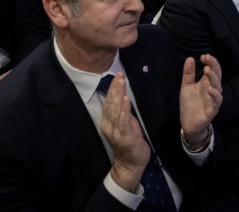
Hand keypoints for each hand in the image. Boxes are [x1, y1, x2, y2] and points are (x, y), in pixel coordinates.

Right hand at [100, 73, 150, 192]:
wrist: (130, 164)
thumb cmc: (129, 143)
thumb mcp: (126, 124)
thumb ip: (123, 112)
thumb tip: (124, 97)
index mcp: (108, 121)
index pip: (108, 102)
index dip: (112, 89)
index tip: (117, 76)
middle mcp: (108, 125)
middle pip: (110, 103)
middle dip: (115, 88)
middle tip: (119, 74)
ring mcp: (115, 132)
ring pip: (116, 110)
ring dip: (118, 94)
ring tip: (121, 82)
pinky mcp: (124, 137)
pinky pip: (123, 121)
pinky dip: (124, 109)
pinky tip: (125, 99)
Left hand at [179, 54, 221, 143]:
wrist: (188, 123)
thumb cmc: (189, 104)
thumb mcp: (186, 86)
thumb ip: (188, 73)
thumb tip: (190, 58)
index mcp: (206, 83)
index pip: (212, 69)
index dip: (210, 61)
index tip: (203, 56)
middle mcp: (212, 89)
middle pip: (217, 75)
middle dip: (213, 65)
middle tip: (207, 58)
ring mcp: (213, 99)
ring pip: (218, 86)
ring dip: (213, 77)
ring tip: (207, 70)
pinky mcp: (212, 109)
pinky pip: (217, 101)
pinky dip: (215, 94)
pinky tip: (210, 89)